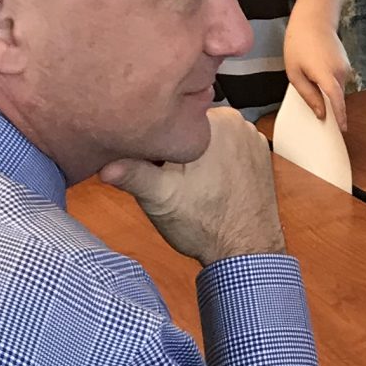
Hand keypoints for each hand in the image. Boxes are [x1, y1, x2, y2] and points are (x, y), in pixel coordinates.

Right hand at [101, 105, 284, 265]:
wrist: (245, 252)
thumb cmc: (205, 225)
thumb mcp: (160, 198)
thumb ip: (133, 174)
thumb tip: (106, 165)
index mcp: (215, 120)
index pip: (172, 112)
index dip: (155, 136)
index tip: (152, 160)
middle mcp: (238, 122)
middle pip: (189, 123)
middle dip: (174, 145)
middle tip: (169, 176)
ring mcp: (252, 138)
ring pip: (207, 134)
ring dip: (196, 152)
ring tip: (191, 182)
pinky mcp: (259, 155)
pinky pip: (228, 147)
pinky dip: (216, 160)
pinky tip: (209, 183)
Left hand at [283, 13, 350, 132]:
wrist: (314, 19)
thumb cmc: (299, 43)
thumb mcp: (294, 72)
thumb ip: (308, 94)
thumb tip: (321, 113)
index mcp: (325, 73)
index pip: (336, 99)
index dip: (339, 115)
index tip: (342, 129)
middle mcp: (340, 71)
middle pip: (336, 97)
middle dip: (329, 106)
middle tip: (316, 111)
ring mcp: (345, 67)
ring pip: (337, 89)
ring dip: (327, 92)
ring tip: (310, 79)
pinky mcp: (345, 63)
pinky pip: (338, 80)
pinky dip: (330, 83)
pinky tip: (316, 73)